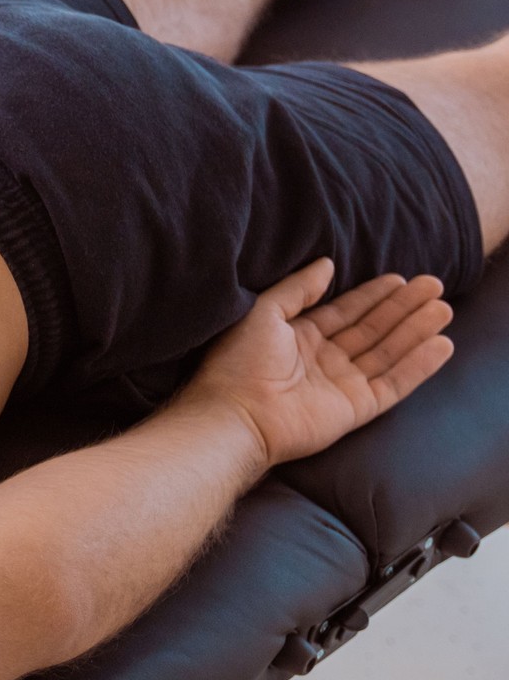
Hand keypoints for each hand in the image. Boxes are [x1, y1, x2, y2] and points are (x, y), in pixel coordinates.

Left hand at [182, 259, 453, 466]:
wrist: (236, 415)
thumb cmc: (239, 363)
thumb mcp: (263, 313)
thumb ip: (297, 289)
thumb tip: (328, 264)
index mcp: (299, 338)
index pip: (345, 312)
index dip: (372, 295)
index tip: (400, 277)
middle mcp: (323, 360)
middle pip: (372, 329)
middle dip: (402, 307)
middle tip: (433, 284)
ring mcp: (341, 385)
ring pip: (388, 353)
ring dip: (415, 331)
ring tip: (442, 307)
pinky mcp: (356, 408)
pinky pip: (394, 384)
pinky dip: (418, 366)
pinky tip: (441, 344)